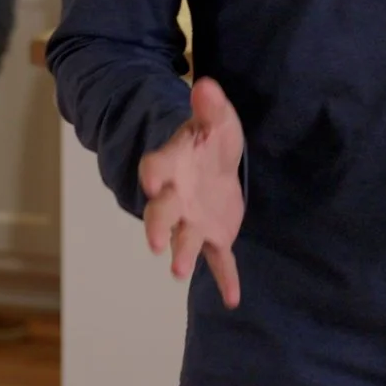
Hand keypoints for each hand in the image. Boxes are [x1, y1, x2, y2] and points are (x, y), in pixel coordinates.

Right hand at [139, 77, 246, 306]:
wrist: (214, 166)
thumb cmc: (208, 142)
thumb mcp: (215, 120)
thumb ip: (210, 106)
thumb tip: (207, 86)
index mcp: (171, 165)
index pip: (155, 168)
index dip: (153, 174)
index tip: (154, 181)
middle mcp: (175, 198)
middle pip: (160, 214)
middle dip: (158, 228)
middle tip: (157, 244)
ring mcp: (193, 220)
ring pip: (184, 239)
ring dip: (182, 255)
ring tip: (179, 272)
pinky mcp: (215, 236)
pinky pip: (218, 260)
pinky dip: (226, 279)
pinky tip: (232, 299)